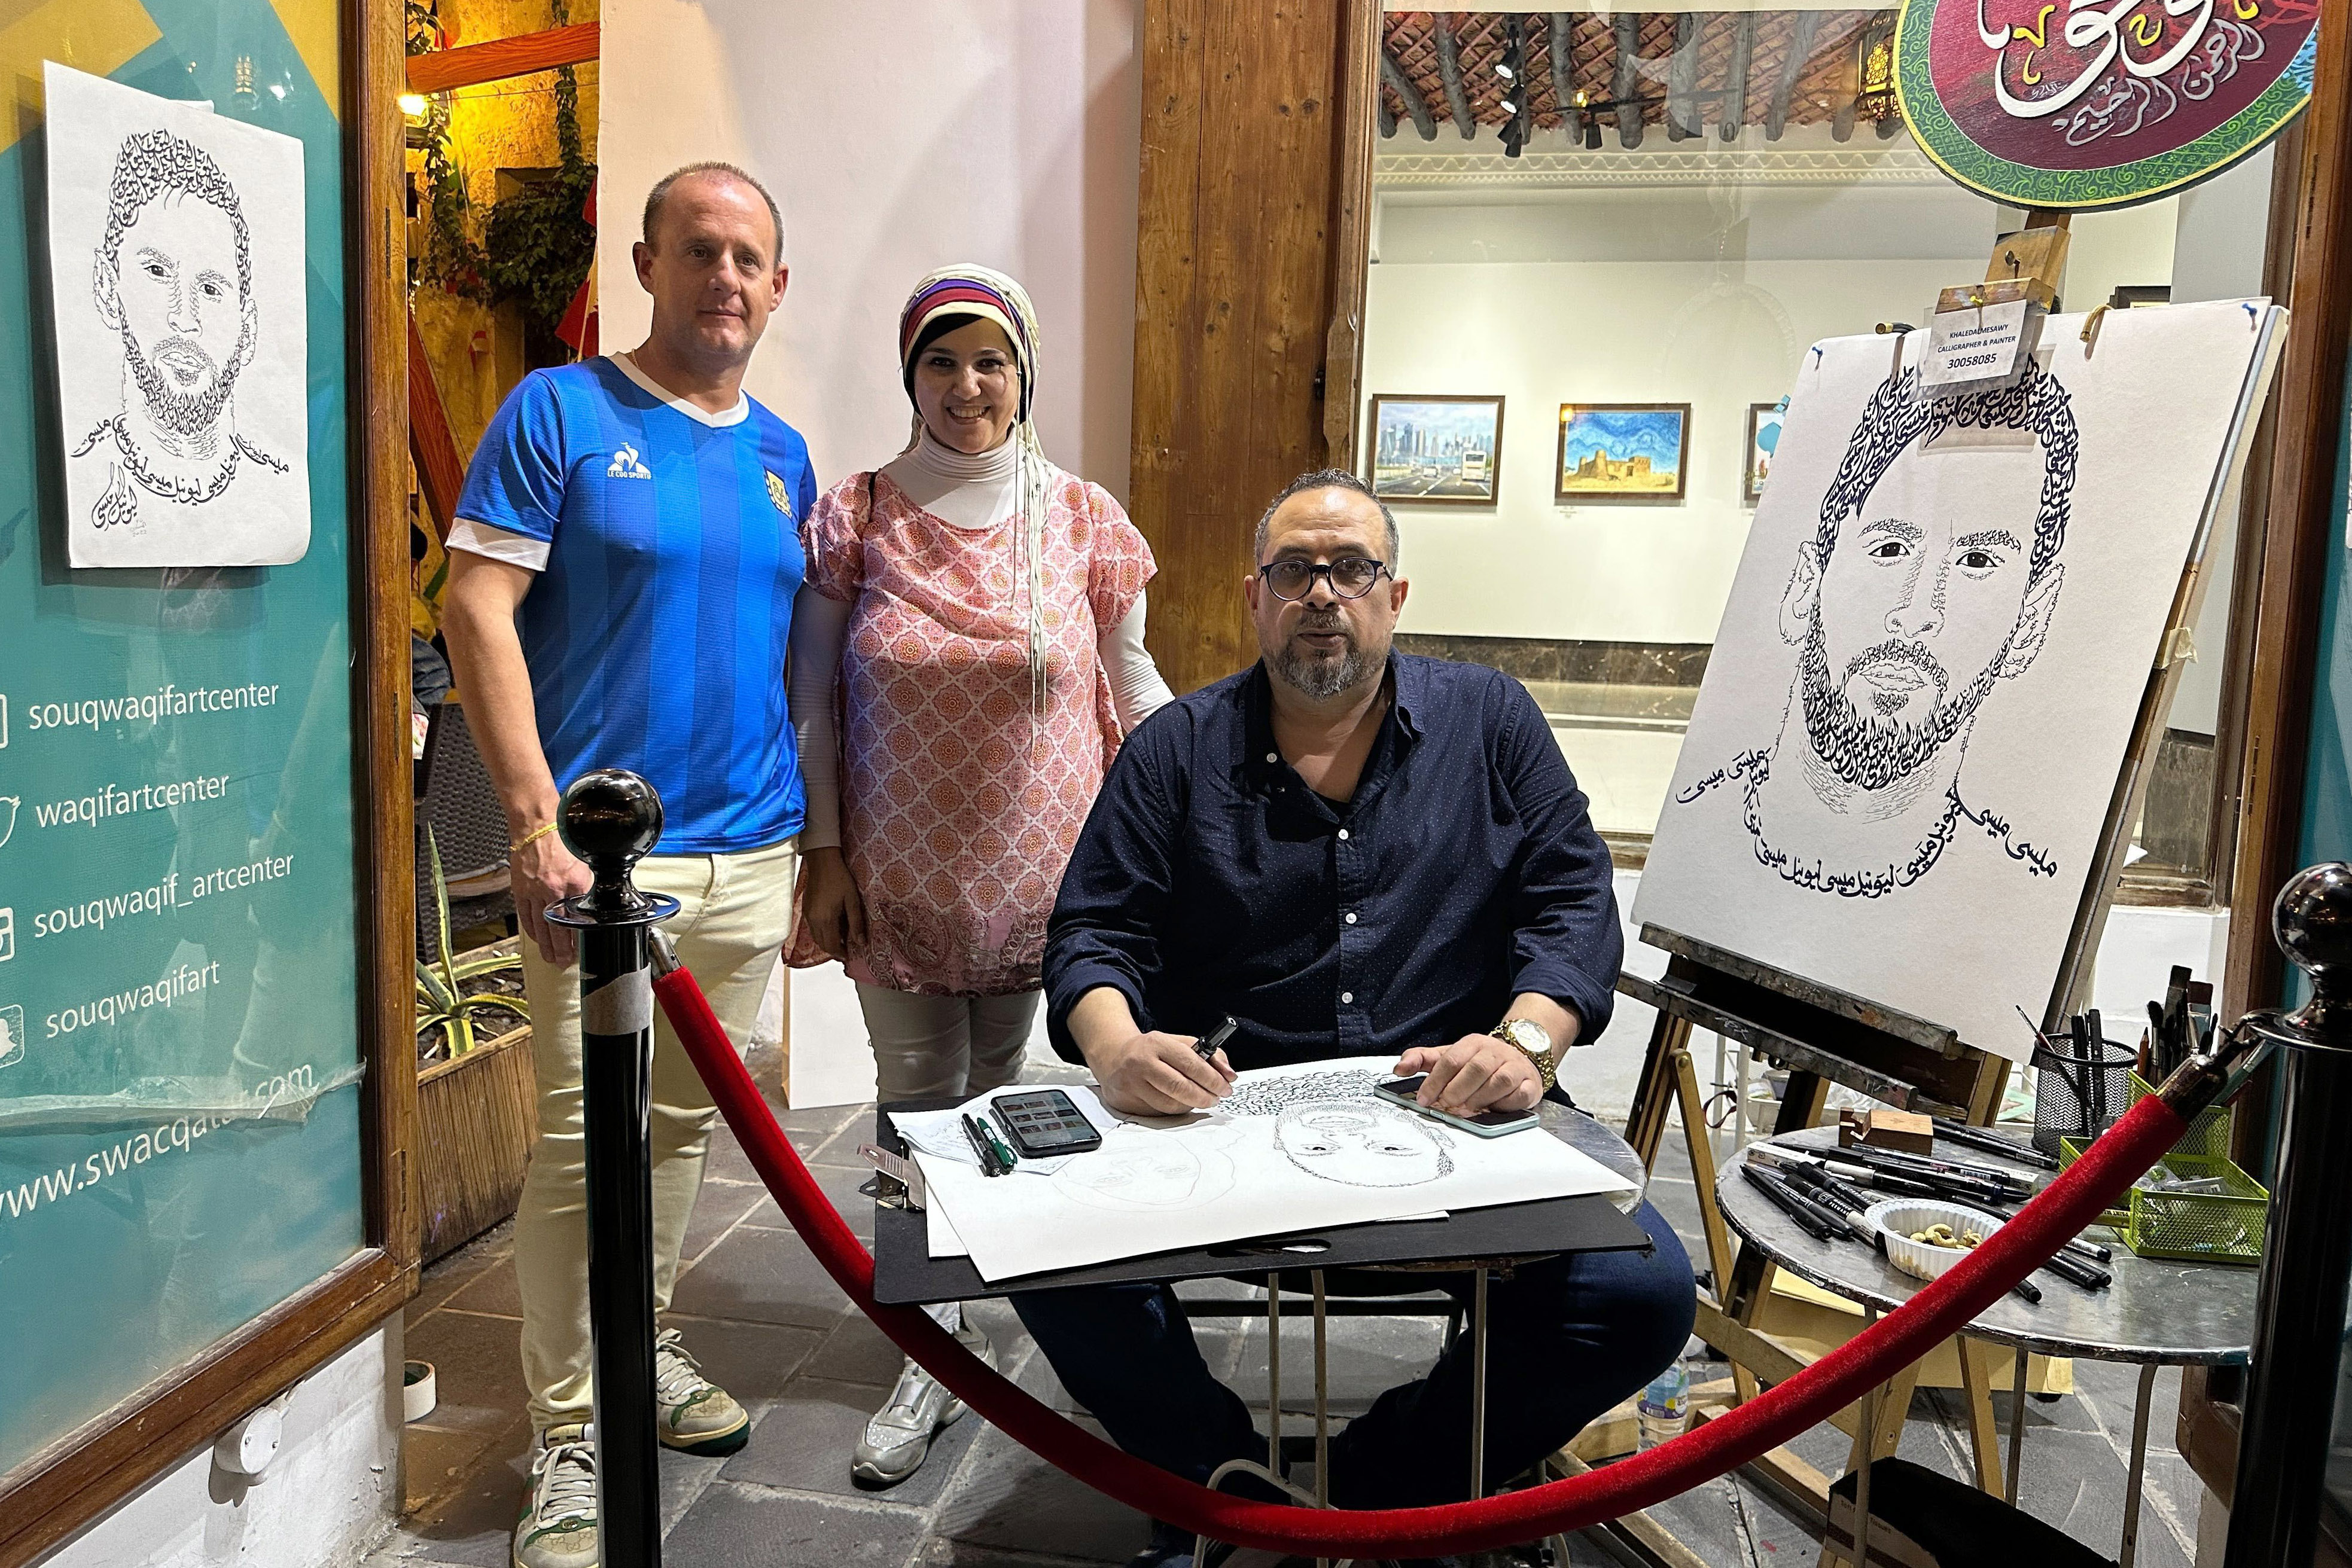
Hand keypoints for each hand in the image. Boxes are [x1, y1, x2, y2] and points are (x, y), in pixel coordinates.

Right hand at [511, 831, 593, 967]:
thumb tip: (597, 900)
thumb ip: (589, 883)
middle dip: (562, 949)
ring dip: (546, 945)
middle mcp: (554, 890)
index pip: (579, 918)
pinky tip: (536, 938)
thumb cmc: (562, 838)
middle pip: (558, 928)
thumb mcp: (585, 862)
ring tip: (550, 957)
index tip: (582, 947)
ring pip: (541, 926)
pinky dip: (531, 930)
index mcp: (575, 883)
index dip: (580, 936)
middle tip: (564, 962)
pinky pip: (525, 916)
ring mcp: (535, 891)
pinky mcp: (520, 889)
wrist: (537, 825)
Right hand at [800, 846, 866, 958]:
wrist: (822, 862)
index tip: (850, 955)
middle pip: (822, 944)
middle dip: (834, 950)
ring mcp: (807, 914)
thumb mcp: (852, 900)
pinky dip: (822, 932)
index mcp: (825, 919)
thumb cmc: (839, 878)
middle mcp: (813, 920)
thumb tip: (861, 943)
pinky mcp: (805, 909)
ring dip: (827, 941)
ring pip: (816, 937)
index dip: (840, 953)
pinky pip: (812, 928)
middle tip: (847, 949)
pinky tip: (833, 926)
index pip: (831, 945)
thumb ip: (856, 923)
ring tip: (842, 938)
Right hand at [1086, 1030, 1235, 1116]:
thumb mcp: (1178, 1043)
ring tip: (1198, 1099)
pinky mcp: (1125, 1102)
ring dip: (1190, 1105)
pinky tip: (1177, 1102)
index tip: (1226, 1086)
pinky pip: (1158, 1113)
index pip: (1191, 1064)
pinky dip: (1173, 1110)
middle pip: (1181, 1087)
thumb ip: (1208, 1055)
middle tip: (1216, 1098)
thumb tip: (1229, 1075)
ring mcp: (1131, 1084)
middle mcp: (1141, 1063)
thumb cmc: (1151, 1050)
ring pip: (1170, 1105)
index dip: (1213, 1079)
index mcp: (1157, 1043)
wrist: (1113, 1056)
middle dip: (1205, 1096)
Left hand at [1392, 1034, 1542, 1115]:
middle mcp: (1495, 1052)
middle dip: (1457, 1090)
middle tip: (1446, 1106)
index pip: (1450, 1060)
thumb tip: (1398, 1068)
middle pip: (1476, 1069)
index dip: (1434, 1081)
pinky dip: (1505, 1104)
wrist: (1519, 1057)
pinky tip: (1493, 1108)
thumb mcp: (1448, 1056)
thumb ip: (1422, 1060)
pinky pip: (1520, 1095)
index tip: (1423, 1099)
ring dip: (1480, 1098)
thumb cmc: (1478, 1062)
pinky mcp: (1530, 1084)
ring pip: (1499, 1081)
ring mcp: (1515, 1067)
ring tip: (1467, 1109)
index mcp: (1472, 1043)